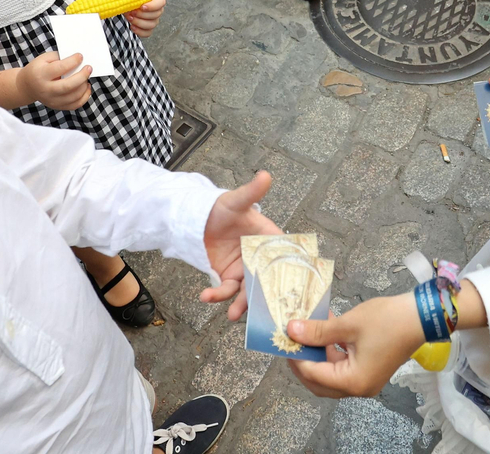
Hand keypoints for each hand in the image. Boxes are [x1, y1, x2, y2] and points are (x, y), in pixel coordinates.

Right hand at [15, 51, 91, 109]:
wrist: (27, 86)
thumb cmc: (38, 69)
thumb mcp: (43, 59)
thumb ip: (60, 57)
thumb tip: (78, 59)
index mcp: (40, 75)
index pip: (59, 68)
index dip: (72, 61)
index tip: (81, 56)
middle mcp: (45, 90)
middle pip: (68, 86)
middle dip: (82, 76)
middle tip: (89, 68)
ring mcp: (51, 100)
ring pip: (74, 96)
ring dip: (84, 86)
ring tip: (86, 77)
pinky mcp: (57, 106)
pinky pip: (75, 104)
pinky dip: (84, 96)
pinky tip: (85, 87)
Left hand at [121, 0, 165, 36]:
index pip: (161, 3)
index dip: (153, 6)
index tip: (142, 6)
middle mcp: (158, 9)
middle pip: (155, 15)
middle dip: (142, 15)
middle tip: (131, 12)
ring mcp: (154, 19)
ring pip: (152, 25)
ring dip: (140, 23)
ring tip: (129, 18)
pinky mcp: (148, 27)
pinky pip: (148, 33)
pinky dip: (140, 32)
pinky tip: (132, 27)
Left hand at [200, 171, 282, 320]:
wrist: (197, 219)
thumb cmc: (221, 208)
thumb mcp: (236, 201)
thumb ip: (251, 193)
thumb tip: (265, 175)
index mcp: (268, 239)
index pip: (284, 257)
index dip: (290, 274)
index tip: (293, 290)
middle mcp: (259, 258)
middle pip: (267, 281)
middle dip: (264, 298)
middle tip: (260, 310)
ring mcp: (244, 270)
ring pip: (247, 291)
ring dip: (240, 304)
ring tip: (232, 314)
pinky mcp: (227, 277)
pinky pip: (225, 290)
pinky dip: (217, 296)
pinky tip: (206, 296)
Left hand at [286, 294, 425, 397]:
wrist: (422, 316)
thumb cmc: (387, 320)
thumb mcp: (348, 324)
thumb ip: (317, 331)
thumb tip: (292, 331)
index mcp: (353, 382)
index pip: (314, 375)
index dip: (296, 357)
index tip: (283, 340)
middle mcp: (359, 388)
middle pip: (320, 383)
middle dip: (304, 362)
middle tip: (291, 341)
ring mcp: (366, 381)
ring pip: (331, 376)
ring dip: (318, 356)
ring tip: (307, 333)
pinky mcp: (370, 371)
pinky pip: (343, 368)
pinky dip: (332, 353)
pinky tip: (327, 333)